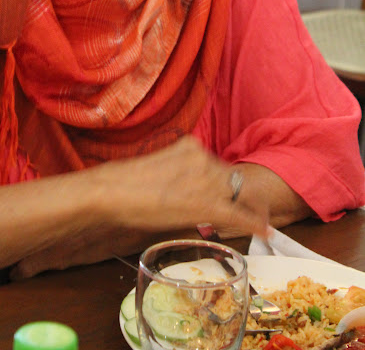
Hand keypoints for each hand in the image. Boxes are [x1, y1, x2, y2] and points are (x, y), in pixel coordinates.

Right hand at [11, 136, 269, 278]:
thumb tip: (188, 193)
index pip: (220, 167)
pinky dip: (253, 223)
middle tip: (250, 212)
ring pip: (235, 196)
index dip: (231, 186)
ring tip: (254, 222)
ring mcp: (206, 178)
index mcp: (190, 145)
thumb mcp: (159, 169)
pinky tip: (264, 231)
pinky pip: (237, 213)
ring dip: (242, 209)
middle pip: (231, 180)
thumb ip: (180, 175)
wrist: (113, 190)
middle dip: (240, 198)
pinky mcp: (206, 202)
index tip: (240, 196)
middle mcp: (203, 157)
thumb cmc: (126, 183)